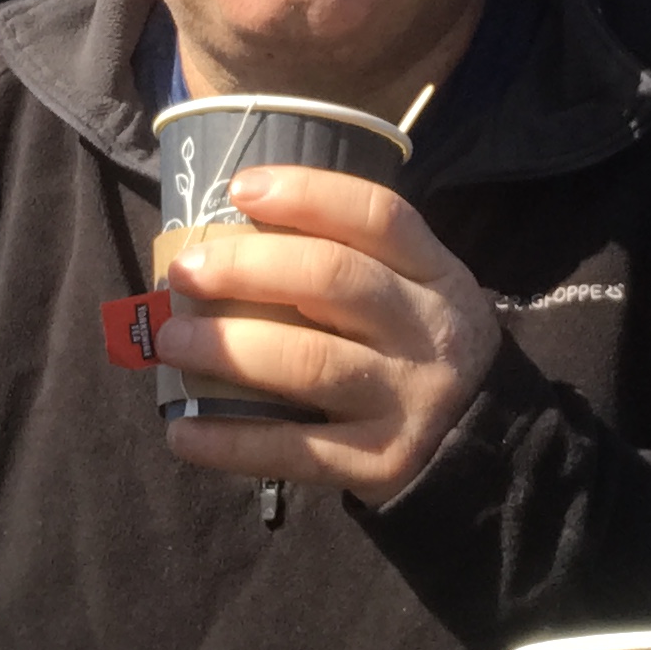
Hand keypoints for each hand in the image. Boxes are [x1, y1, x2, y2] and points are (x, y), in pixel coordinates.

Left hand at [156, 165, 500, 502]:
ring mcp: (409, 397)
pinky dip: (230, 441)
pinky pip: (296, 449)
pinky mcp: (383, 461)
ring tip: (171, 342)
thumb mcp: (408, 292)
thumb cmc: (409, 349)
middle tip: (184, 273)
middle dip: (246, 269)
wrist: (479, 443)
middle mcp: (430, 330)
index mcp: (436, 274)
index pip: (378, 215)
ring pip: (310, 361)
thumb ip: (344, 262)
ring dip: (228, 348)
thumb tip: (220, 243)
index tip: (239, 188)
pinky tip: (182, 434)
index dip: (306, 194)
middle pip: (334, 279)